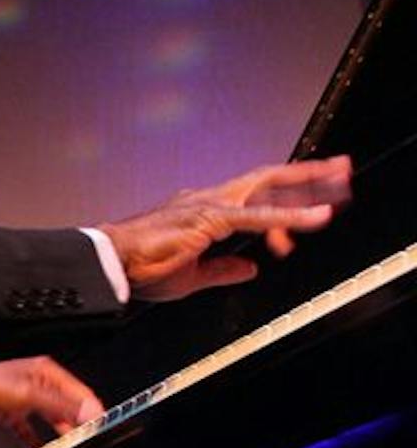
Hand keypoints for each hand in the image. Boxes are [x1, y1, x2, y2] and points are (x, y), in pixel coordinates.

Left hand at [0, 358, 104, 445]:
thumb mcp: (29, 394)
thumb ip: (60, 406)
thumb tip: (89, 413)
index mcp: (47, 373)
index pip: (80, 393)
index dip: (92, 411)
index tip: (102, 428)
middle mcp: (38, 384)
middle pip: (67, 408)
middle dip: (77, 425)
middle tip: (87, 441)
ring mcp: (25, 400)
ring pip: (50, 420)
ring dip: (60, 434)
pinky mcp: (11, 414)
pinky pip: (29, 431)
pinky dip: (36, 442)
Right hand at [100, 155, 350, 302]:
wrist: (108, 264)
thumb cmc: (136, 268)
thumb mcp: (190, 276)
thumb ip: (222, 270)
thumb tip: (250, 270)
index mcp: (202, 212)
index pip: (252, 200)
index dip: (285, 205)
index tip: (310, 216)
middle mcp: (208, 200)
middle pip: (267, 180)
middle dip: (307, 175)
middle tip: (340, 171)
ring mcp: (210, 205)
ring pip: (269, 187)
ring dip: (309, 184)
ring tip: (341, 183)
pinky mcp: (211, 218)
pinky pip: (259, 215)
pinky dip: (291, 215)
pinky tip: (317, 216)